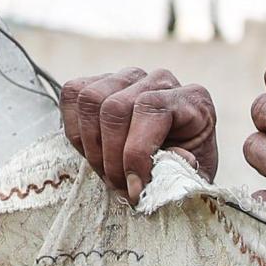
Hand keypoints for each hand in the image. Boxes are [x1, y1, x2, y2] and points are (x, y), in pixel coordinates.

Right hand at [59, 69, 217, 200]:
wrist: (169, 163)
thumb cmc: (182, 171)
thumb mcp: (191, 178)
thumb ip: (182, 172)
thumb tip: (170, 161)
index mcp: (192, 99)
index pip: (150, 109)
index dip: (136, 152)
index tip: (134, 189)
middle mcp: (160, 80)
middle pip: (115, 107)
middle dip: (111, 156)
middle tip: (117, 186)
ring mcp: (128, 77)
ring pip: (91, 99)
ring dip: (91, 145)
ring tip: (106, 173)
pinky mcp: (99, 81)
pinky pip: (73, 94)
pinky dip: (75, 130)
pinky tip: (93, 153)